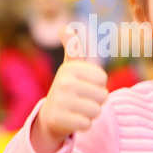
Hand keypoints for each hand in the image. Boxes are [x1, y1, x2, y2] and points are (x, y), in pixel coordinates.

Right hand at [34, 26, 108, 146]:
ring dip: (91, 113)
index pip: (102, 79)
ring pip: (96, 111)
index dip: (98, 85)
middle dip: (96, 101)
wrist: (50, 115)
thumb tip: (64, 28)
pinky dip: (84, 124)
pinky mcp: (60, 120)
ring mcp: (61, 101)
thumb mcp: (70, 67)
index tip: (84, 85)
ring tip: (78, 109)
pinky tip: (73, 120)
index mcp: (70, 68)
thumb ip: (72, 48)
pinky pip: (87, 124)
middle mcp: (64, 82)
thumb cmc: (68, 88)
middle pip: (102, 95)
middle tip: (81, 100)